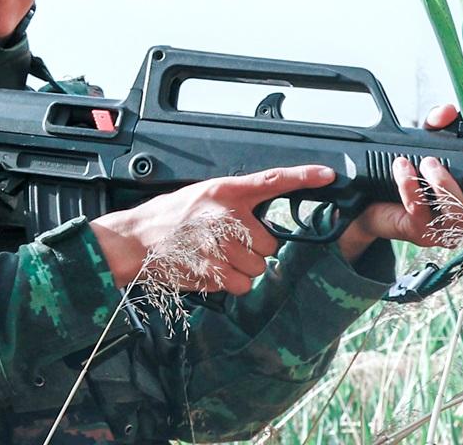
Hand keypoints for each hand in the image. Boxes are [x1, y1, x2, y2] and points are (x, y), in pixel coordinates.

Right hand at [89, 165, 335, 294]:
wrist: (134, 240)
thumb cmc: (168, 218)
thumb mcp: (202, 196)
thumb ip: (233, 203)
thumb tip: (262, 223)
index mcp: (224, 191)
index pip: (271, 180)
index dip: (302, 177)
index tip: (328, 175)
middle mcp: (225, 215)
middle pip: (269, 243)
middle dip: (253, 250)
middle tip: (226, 245)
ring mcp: (218, 244)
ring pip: (257, 268)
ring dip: (241, 270)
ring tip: (214, 259)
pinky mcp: (211, 270)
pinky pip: (241, 286)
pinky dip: (229, 285)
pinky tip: (209, 271)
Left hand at [336, 104, 462, 261]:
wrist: (377, 199)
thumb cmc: (416, 173)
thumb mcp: (431, 144)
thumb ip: (439, 126)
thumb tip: (446, 111)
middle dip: (460, 182)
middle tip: (434, 161)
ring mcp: (448, 230)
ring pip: (454, 214)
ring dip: (438, 185)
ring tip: (424, 163)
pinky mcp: (422, 233)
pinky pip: (420, 211)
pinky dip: (410, 187)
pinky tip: (402, 169)